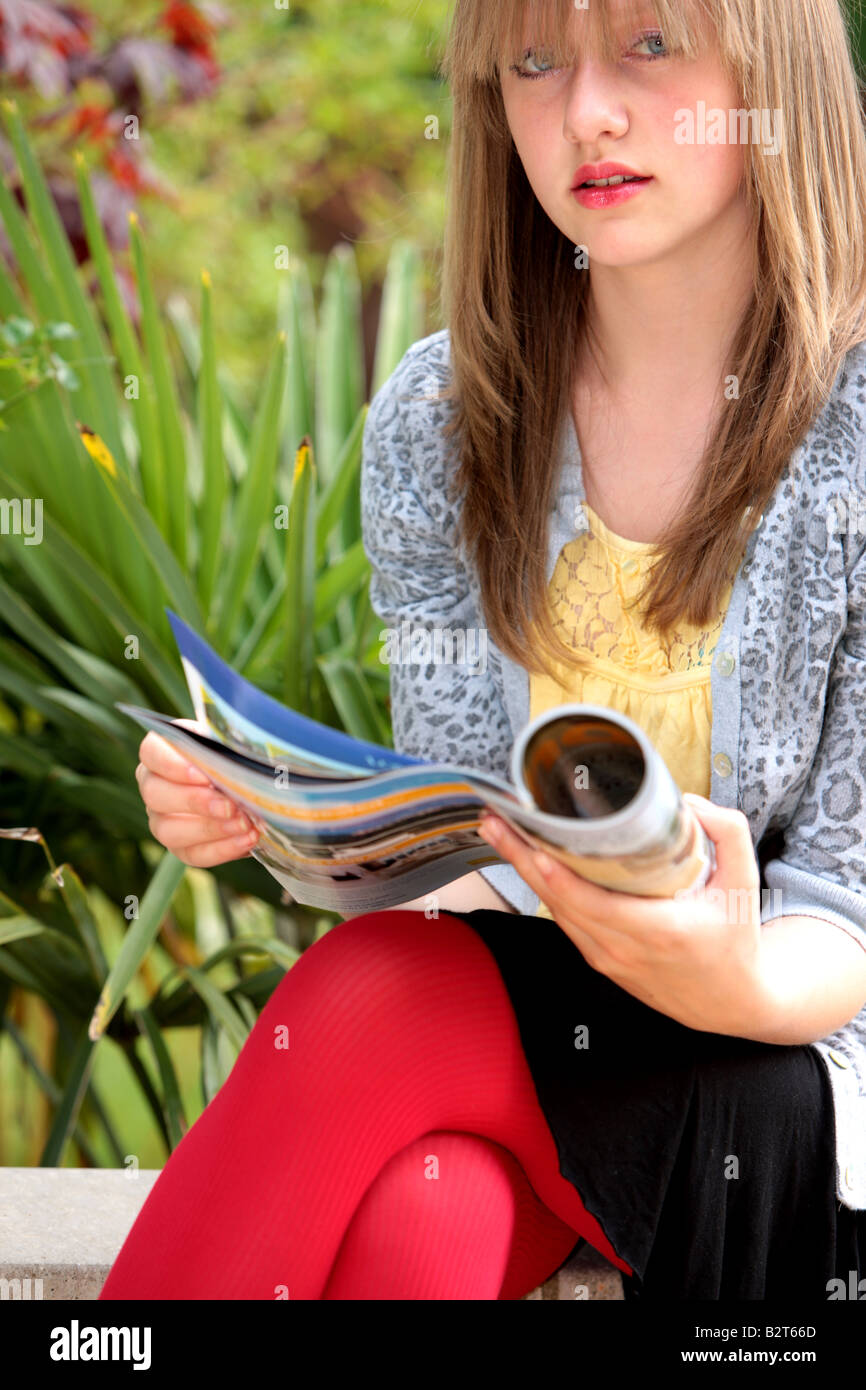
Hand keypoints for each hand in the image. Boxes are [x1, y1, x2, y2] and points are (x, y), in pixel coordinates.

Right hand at [135, 719, 259, 866]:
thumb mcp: (235, 743)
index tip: (203, 775)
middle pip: (155, 794)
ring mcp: (162, 820)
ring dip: (209, 829)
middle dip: (195, 801)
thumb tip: (245, 748)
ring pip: (168, 830)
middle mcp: (154, 786)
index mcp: (162, 752)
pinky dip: (222, 849)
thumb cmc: (239, 756)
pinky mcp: (181, 848)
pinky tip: (248, 840)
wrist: (254, 787)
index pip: (151, 753)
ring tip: (244, 824)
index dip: (172, 765)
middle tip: (230, 805)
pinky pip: (193, 854)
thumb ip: (231, 744)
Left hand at [477, 793, 771, 1037]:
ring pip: (555, 911)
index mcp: (657, 930)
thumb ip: (729, 834)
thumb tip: (689, 802)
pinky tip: (527, 862)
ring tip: (501, 832)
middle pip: (559, 900)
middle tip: (495, 820)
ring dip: (524, 871)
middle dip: (521, 858)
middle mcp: (623, 948)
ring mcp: (607, 958)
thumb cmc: (735, 939)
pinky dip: (543, 891)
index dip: (557, 874)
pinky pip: (565, 921)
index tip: (531, 843)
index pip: (592, 901)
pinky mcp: (600, 961)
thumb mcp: (745, 884)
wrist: (731, 1002)